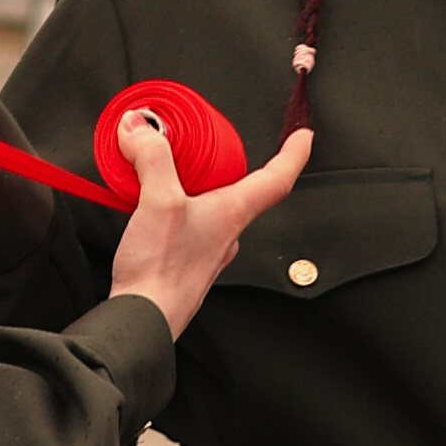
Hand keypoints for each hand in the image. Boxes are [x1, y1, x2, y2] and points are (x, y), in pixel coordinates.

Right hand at [109, 116, 311, 339]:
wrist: (145, 318)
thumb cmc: (162, 273)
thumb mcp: (160, 201)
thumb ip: (153, 158)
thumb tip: (143, 128)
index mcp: (232, 213)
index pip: (278, 178)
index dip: (294, 153)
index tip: (303, 135)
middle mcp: (226, 231)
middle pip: (241, 186)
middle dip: (229, 158)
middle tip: (213, 138)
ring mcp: (206, 247)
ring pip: (211, 202)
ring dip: (195, 180)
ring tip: (167, 164)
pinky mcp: (183, 257)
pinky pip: (187, 219)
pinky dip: (173, 201)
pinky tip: (147, 201)